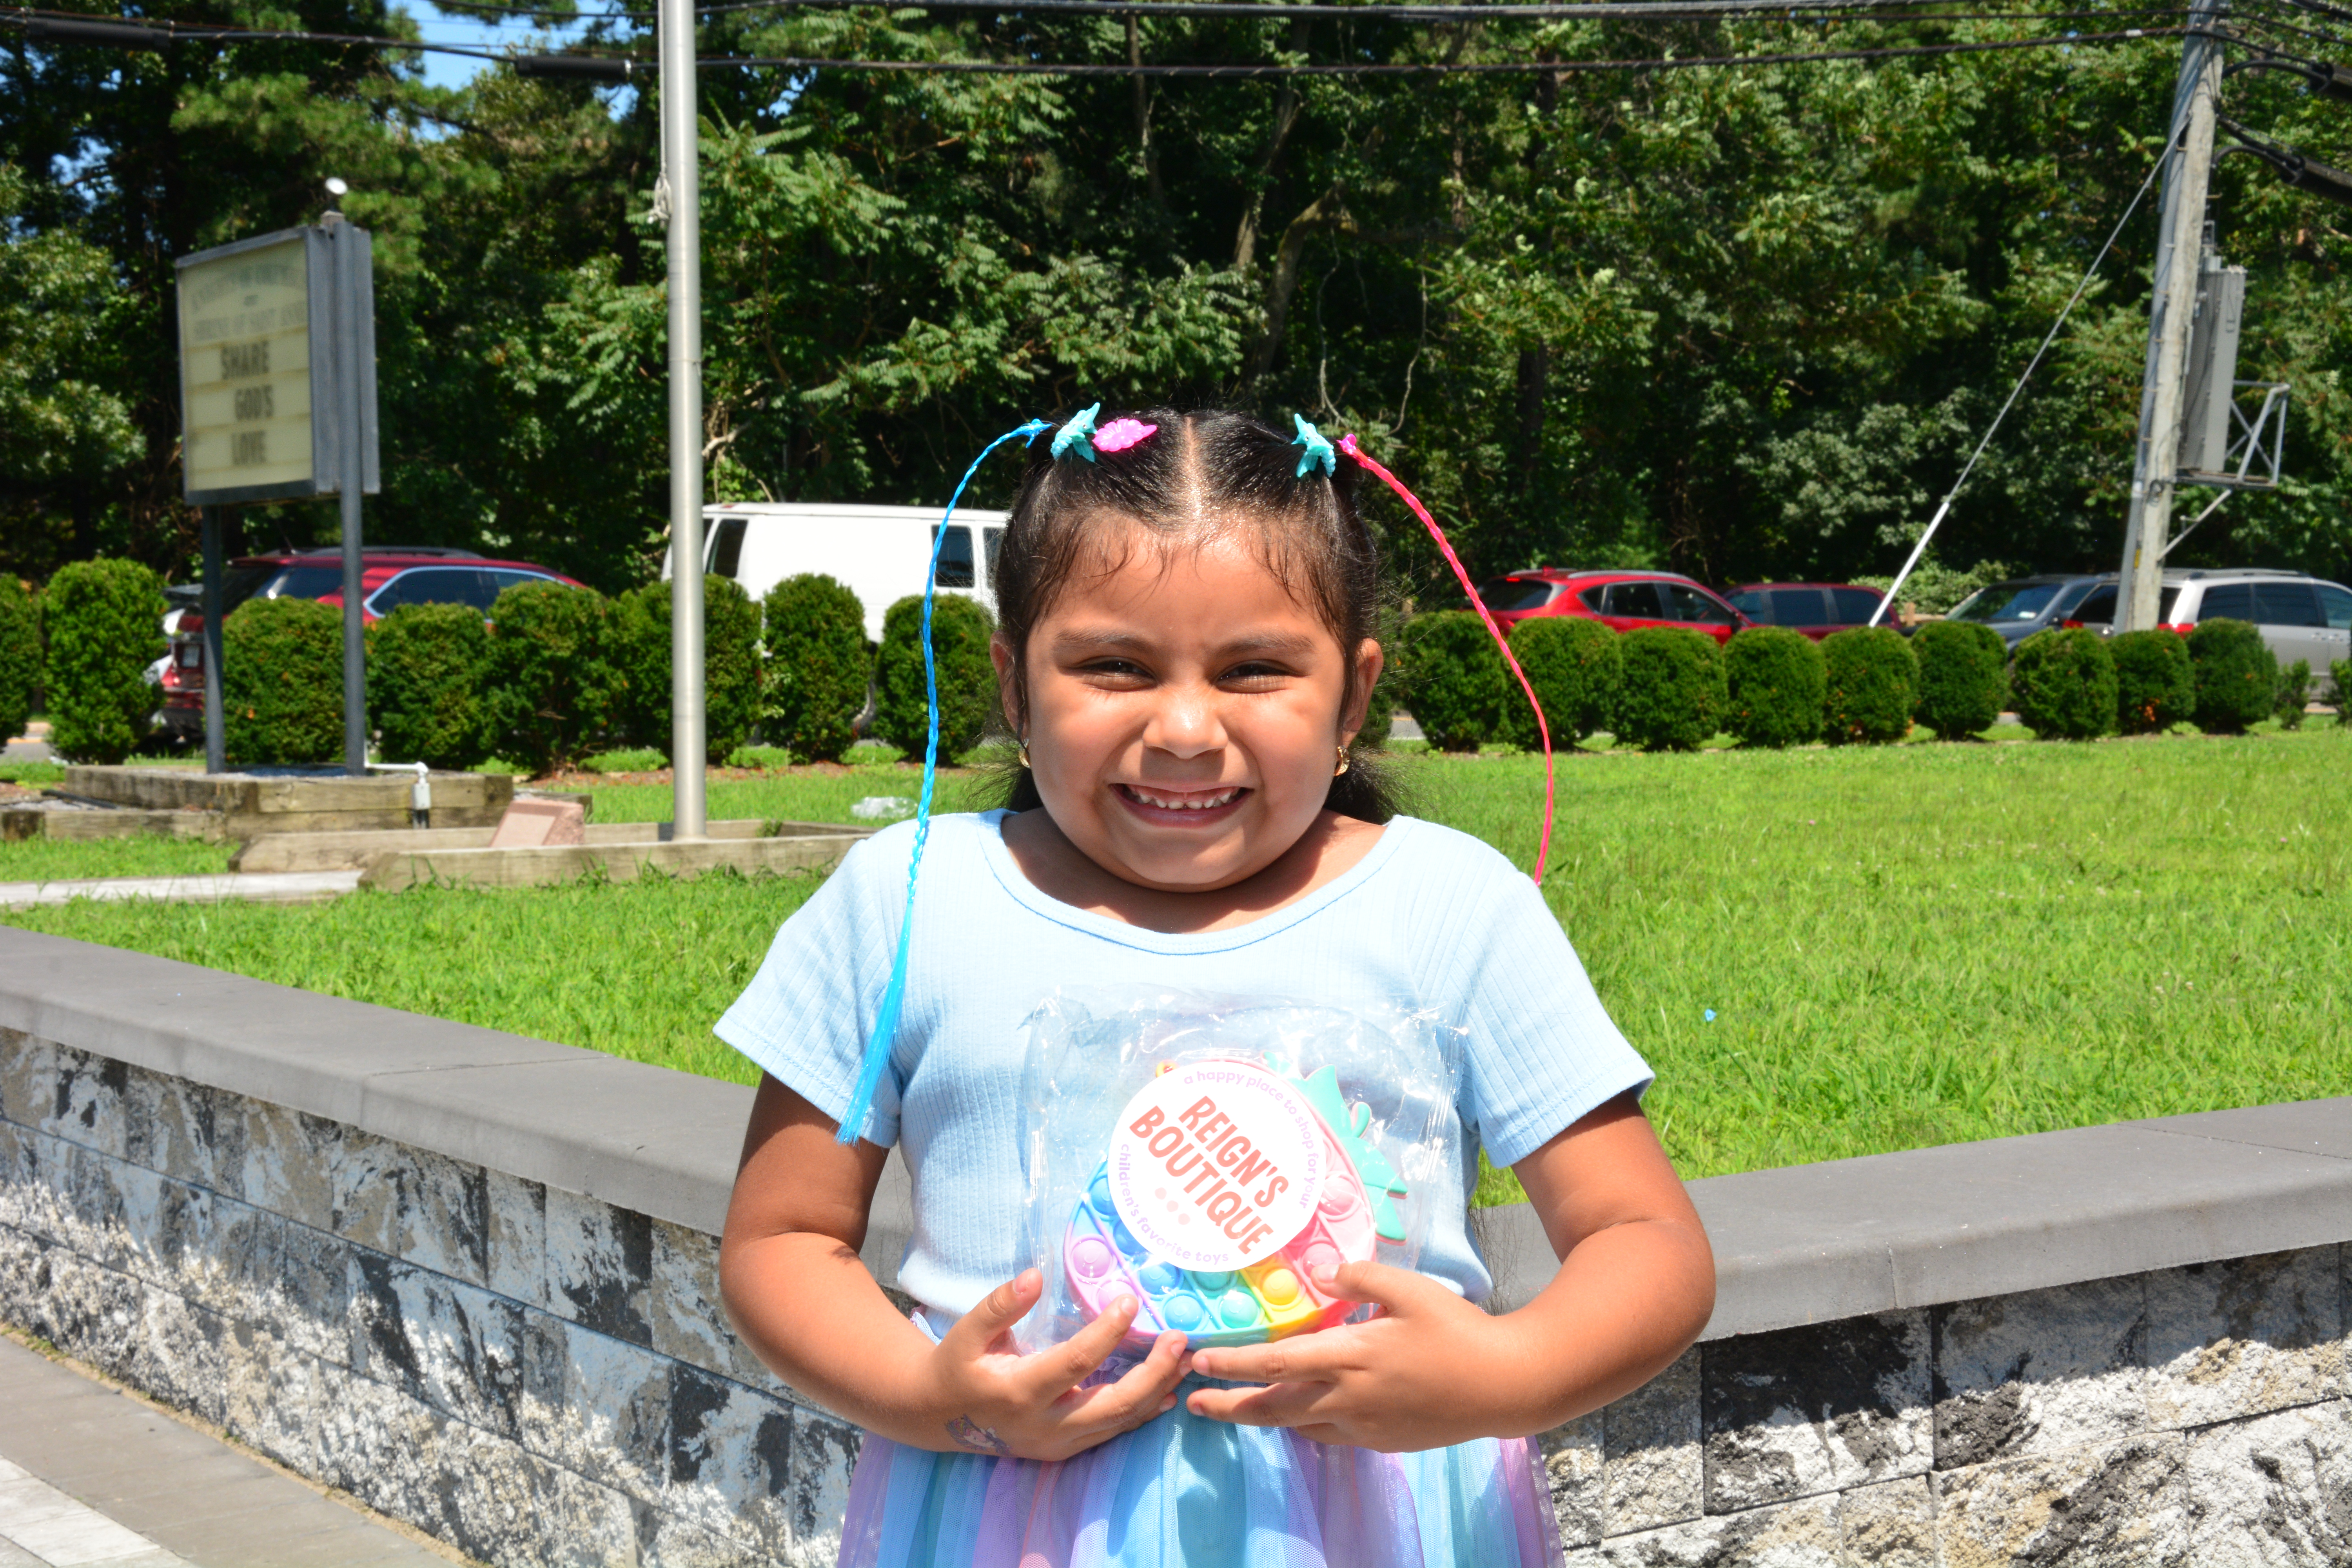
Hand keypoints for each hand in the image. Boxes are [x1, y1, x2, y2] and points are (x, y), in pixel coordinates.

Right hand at [921, 1268, 1189, 1460]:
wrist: (940, 1416)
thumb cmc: (958, 1365)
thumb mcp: (967, 1331)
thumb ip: (1000, 1305)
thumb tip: (1035, 1276)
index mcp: (1017, 1392)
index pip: (1074, 1363)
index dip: (1105, 1333)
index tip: (1130, 1301)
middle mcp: (1043, 1426)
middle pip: (1111, 1405)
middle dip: (1152, 1374)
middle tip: (1179, 1341)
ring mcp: (1056, 1444)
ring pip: (1118, 1424)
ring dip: (1156, 1392)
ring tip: (1184, 1361)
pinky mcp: (1064, 1450)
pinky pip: (1111, 1434)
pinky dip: (1142, 1413)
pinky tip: (1167, 1392)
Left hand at [1184, 1261, 1517, 1451]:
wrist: (1503, 1385)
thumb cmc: (1457, 1330)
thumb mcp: (1410, 1289)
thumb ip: (1362, 1278)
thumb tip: (1324, 1272)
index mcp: (1352, 1357)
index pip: (1277, 1364)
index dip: (1234, 1364)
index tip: (1199, 1362)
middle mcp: (1349, 1398)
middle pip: (1273, 1408)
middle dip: (1228, 1406)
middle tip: (1191, 1401)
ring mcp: (1364, 1425)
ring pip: (1297, 1425)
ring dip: (1259, 1417)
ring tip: (1231, 1408)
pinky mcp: (1380, 1440)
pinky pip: (1328, 1433)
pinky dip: (1302, 1423)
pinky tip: (1295, 1414)